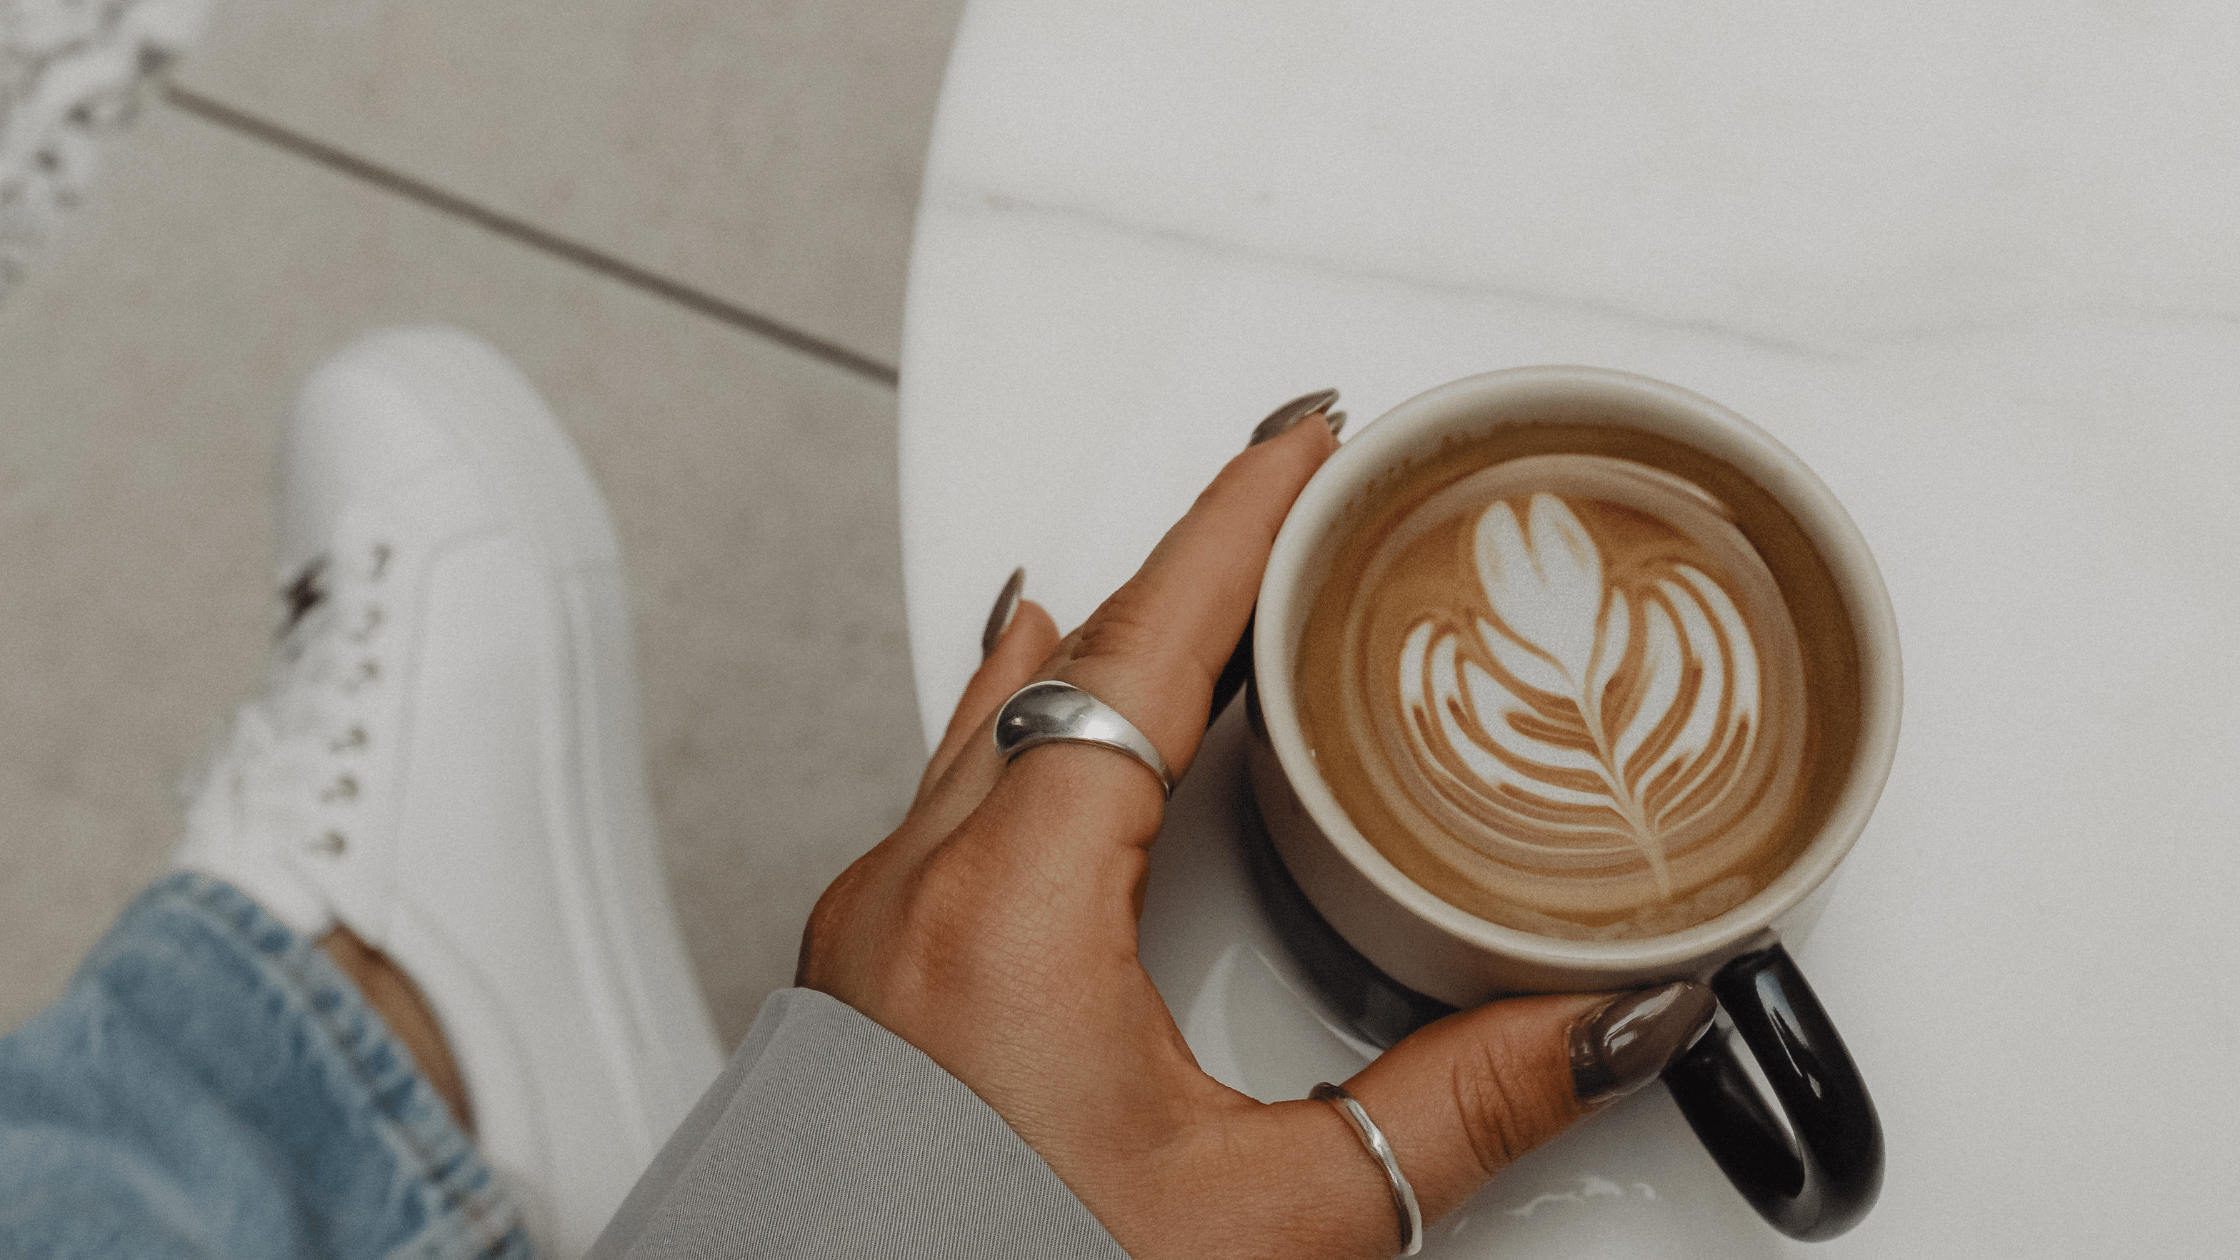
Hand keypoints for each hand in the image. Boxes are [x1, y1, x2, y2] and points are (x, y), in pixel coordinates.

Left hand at [798, 413, 1711, 1256]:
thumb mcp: (1264, 1222)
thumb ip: (1450, 1109)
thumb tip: (1596, 1026)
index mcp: (1004, 910)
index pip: (1141, 646)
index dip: (1238, 527)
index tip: (1306, 441)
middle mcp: (914, 894)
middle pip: (1068, 658)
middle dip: (1195, 570)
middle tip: (1298, 508)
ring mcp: (874, 929)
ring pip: (1000, 718)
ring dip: (1110, 641)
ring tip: (1205, 591)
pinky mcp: (867, 978)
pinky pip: (957, 789)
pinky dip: (1032, 722)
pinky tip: (1047, 714)